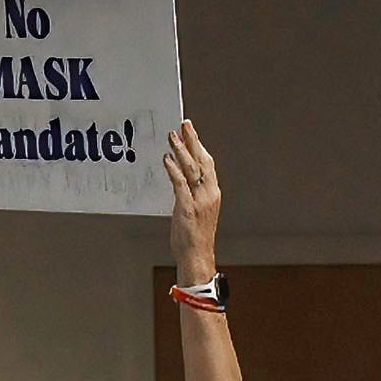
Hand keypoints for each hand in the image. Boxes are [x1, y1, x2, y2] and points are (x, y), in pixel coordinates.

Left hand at [164, 120, 220, 282]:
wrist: (197, 256)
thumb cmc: (194, 238)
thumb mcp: (196, 212)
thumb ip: (191, 195)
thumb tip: (180, 181)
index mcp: (213, 194)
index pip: (208, 164)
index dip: (200, 147)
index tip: (192, 133)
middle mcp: (209, 194)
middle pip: (202, 160)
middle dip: (193, 141)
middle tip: (184, 124)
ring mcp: (199, 200)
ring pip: (191, 168)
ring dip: (181, 150)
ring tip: (173, 136)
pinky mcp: (187, 207)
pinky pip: (180, 183)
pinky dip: (173, 169)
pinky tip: (166, 158)